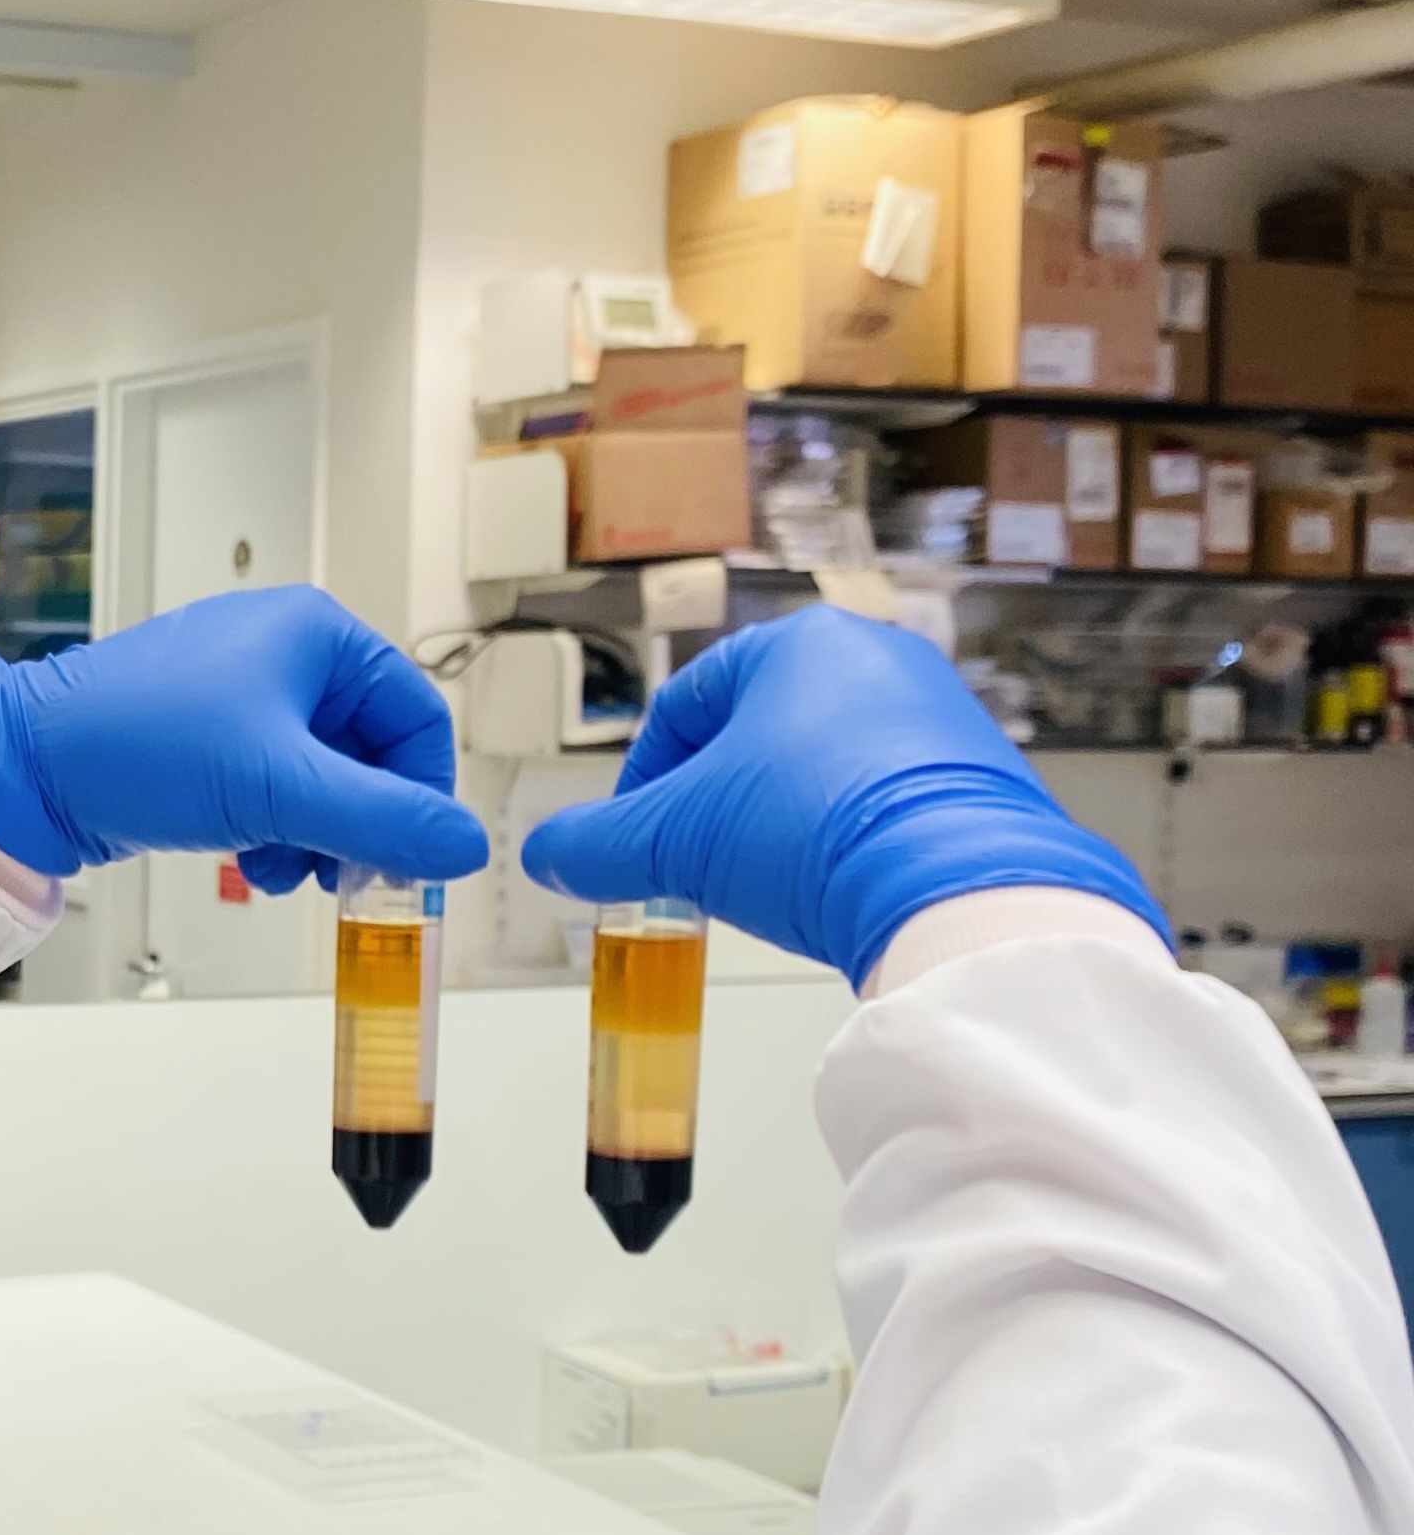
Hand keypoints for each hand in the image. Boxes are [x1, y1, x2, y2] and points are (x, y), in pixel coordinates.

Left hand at [0, 587, 487, 889]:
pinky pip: (275, 785)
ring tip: (278, 871)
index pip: (417, 718)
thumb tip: (465, 847)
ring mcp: (243, 693)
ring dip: (316, 836)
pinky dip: (274, 829)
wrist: (25, 767)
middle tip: (341, 879)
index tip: (409, 858)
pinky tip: (245, 860)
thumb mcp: (281, 790)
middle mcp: (286, 652)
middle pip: (372, 753)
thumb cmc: (140, 746)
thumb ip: (383, 822)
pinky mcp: (208, 735)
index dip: (422, 795)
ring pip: (324, 777)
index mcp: (316, 634)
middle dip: (358, 823)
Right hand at [521, 606, 1169, 985]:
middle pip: (757, 735)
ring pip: (823, 769)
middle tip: (694, 866)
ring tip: (765, 887)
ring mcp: (940, 716)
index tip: (633, 837)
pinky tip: (834, 891)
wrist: (955, 892)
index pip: (687, 703)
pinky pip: (887, 802)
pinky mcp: (984, 776)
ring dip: (779, 825)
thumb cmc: (816, 831)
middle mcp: (879, 659)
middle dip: (715, 805)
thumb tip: (549, 855)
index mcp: (801, 642)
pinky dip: (846, 842)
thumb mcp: (676, 840)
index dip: (643, 779)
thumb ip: (598, 845)